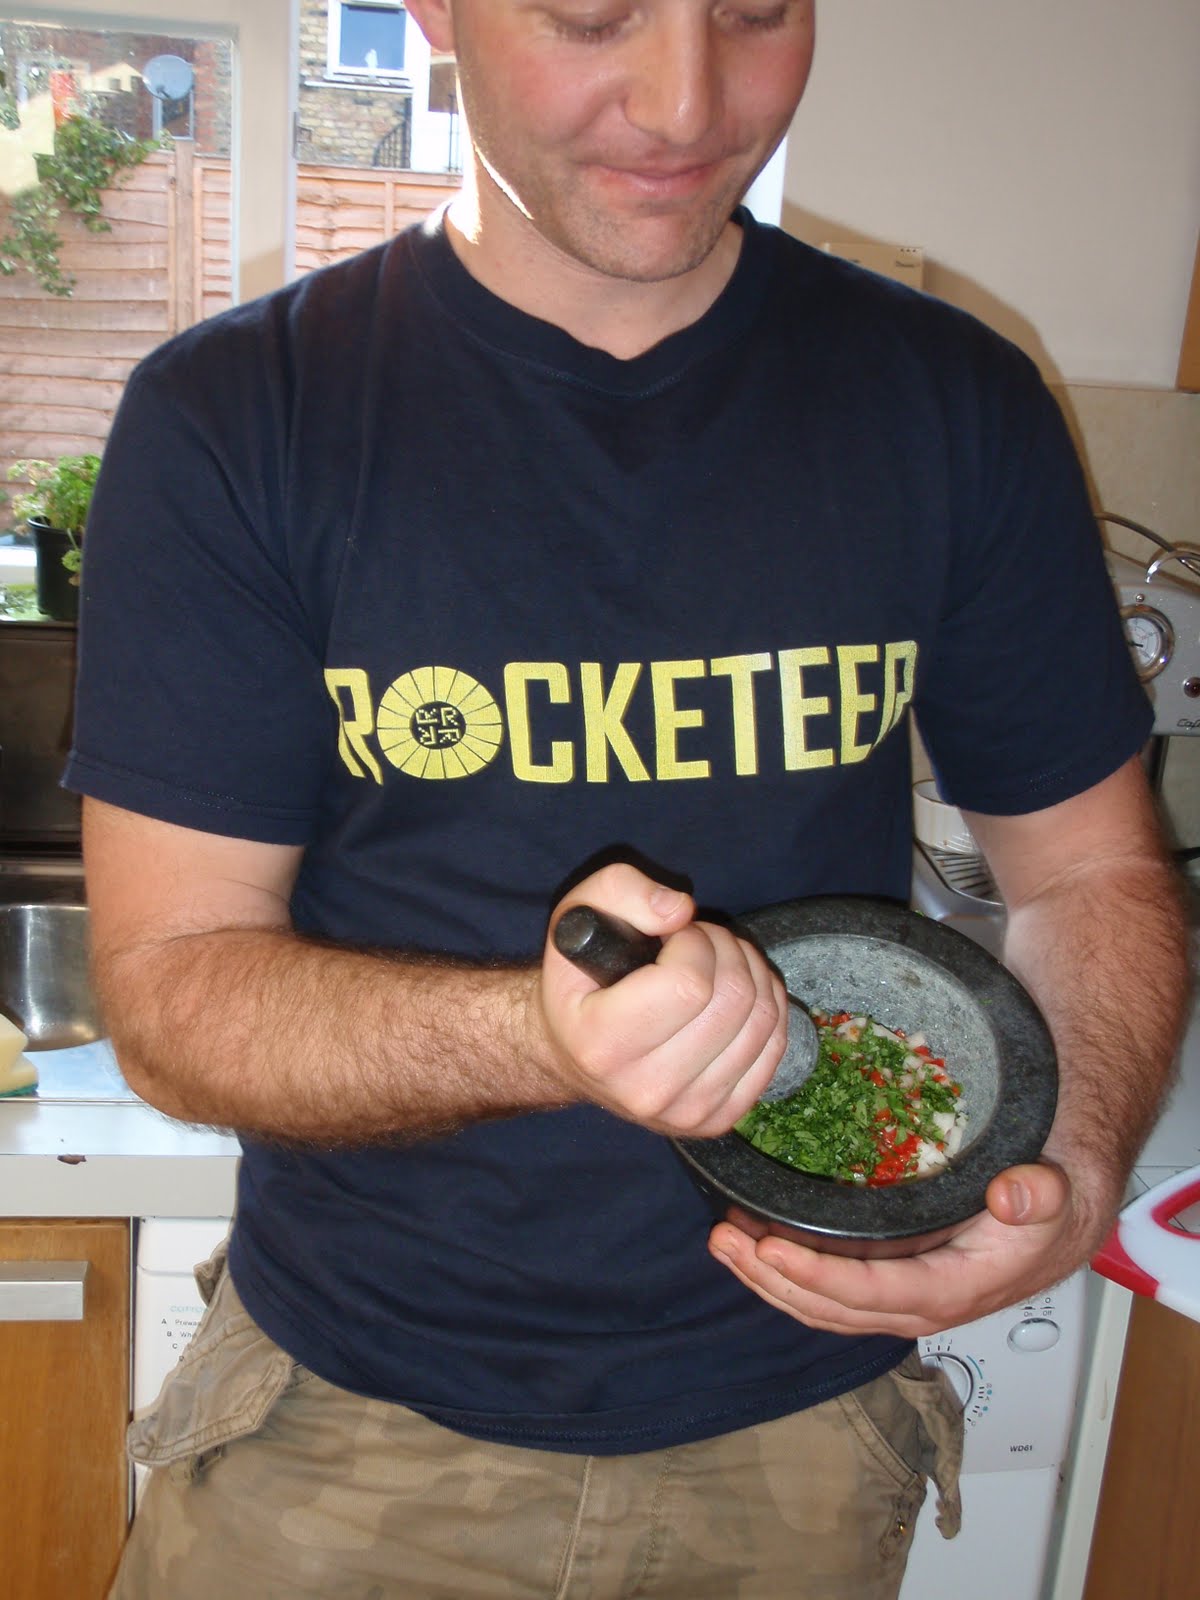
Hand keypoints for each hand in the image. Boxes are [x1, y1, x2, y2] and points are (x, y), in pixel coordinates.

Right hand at [539, 862, 788, 1135]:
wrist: (572, 1053)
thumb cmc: (581, 979)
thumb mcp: (578, 915)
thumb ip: (622, 891)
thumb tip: (682, 910)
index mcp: (601, 1044)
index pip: (689, 983)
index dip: (695, 942)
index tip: (675, 937)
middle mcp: (644, 1089)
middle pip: (733, 1000)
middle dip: (726, 950)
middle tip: (701, 943)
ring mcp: (685, 1112)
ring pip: (763, 1020)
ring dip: (750, 972)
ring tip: (718, 963)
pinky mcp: (717, 1120)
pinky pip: (775, 1048)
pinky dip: (768, 1006)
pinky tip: (736, 994)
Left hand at [708, 1159, 1111, 1336]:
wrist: (1055, 1224)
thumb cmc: (1046, 1210)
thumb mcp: (1052, 1195)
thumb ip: (1037, 1195)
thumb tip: (1012, 1200)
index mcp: (948, 1290)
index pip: (869, 1295)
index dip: (816, 1276)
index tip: (770, 1249)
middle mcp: (913, 1305)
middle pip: (828, 1308)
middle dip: (770, 1278)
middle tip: (724, 1238)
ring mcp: (892, 1298)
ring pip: (816, 1305)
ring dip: (764, 1277)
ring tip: (723, 1238)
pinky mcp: (881, 1282)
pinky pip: (823, 1290)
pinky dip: (781, 1270)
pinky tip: (750, 1238)